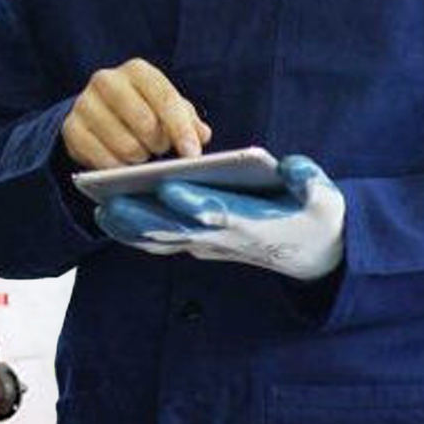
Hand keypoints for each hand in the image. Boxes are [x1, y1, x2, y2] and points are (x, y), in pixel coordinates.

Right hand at [61, 58, 210, 168]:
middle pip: (144, 122)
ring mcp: (84, 103)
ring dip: (139, 157)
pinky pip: (100, 159)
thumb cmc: (142, 109)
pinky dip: (117, 168)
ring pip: (124, 145)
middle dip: (159, 144)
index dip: (181, 129)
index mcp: (136, 70)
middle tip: (160, 150)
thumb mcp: (167, 107)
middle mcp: (106, 80)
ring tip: (141, 154)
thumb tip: (200, 135)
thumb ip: (188, 119)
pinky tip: (122, 165)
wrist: (98, 111)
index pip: (165, 98)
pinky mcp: (70, 128)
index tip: (192, 154)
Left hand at [95, 155, 344, 280]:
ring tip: (97, 206)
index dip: (194, 201)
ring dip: (130, 226)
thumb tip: (290, 167)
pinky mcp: (201, 246)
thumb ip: (309, 181)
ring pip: (164, 240)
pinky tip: (107, 218)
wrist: (316, 255)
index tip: (168, 186)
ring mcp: (211, 246)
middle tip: (109, 197)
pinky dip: (133, 235)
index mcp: (256, 225)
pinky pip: (162, 243)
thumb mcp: (326, 198)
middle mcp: (227, 240)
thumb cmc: (317, 217)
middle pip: (179, 229)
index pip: (220, 214)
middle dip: (143, 214)